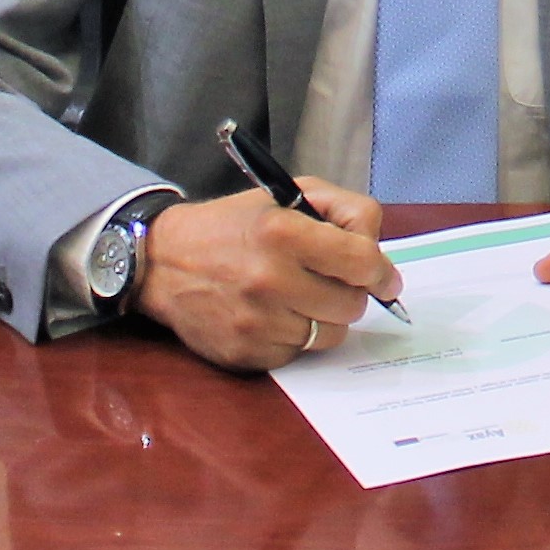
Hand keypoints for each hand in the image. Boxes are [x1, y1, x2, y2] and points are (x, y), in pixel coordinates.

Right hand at [139, 180, 398, 371]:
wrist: (164, 262)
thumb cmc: (233, 225)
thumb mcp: (287, 195)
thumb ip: (343, 211)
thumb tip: (379, 255)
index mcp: (283, 233)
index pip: (361, 261)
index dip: (381, 271)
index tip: (385, 278)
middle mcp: (270, 279)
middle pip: (350, 305)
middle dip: (350, 293)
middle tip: (333, 282)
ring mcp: (257, 322)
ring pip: (329, 335)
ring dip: (324, 318)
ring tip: (301, 297)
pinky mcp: (246, 354)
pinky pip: (298, 354)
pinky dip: (296, 337)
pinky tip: (275, 315)